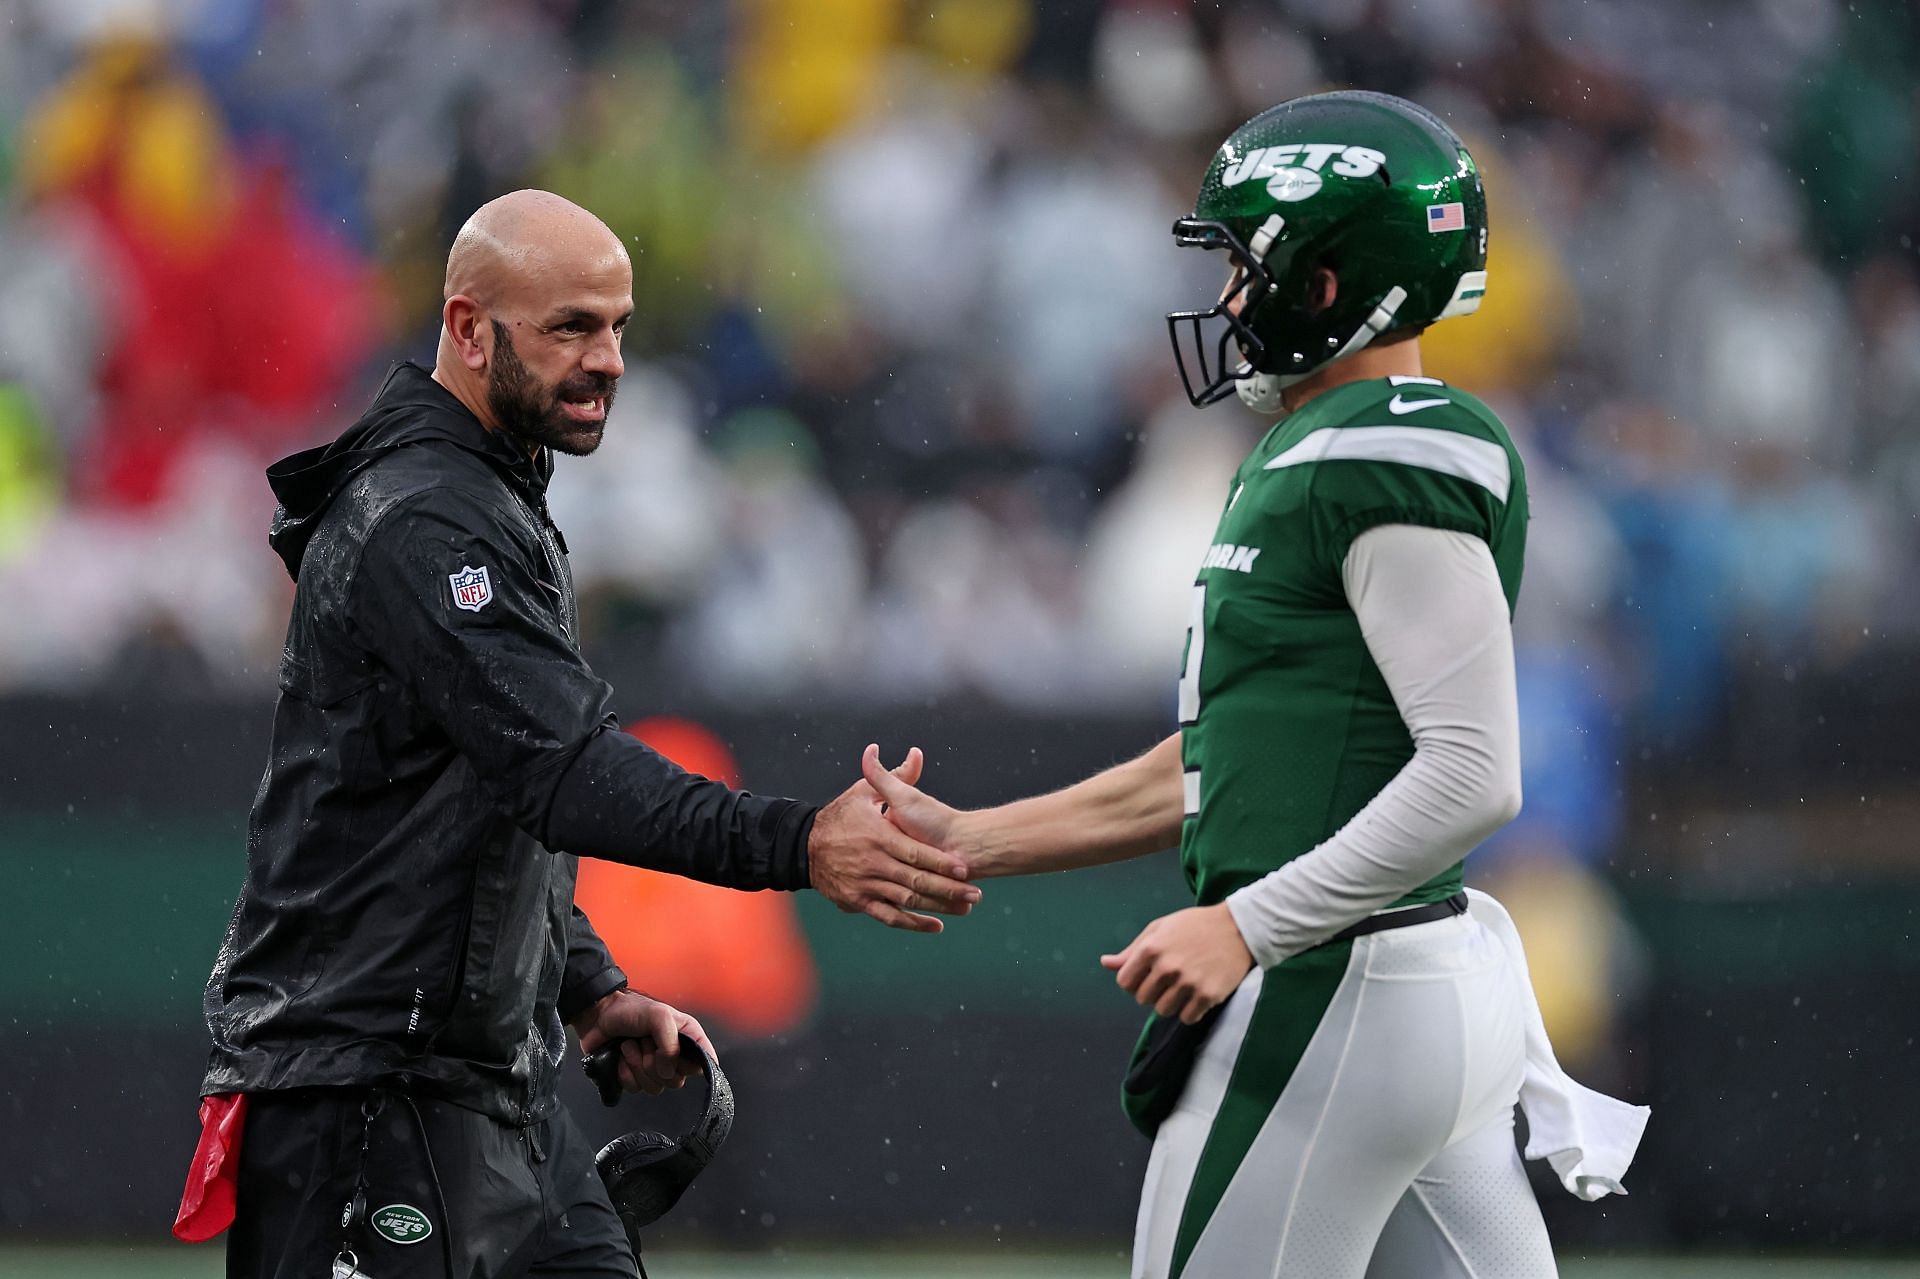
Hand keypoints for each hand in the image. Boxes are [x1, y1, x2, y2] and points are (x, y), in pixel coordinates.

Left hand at [574, 989, 711, 1094]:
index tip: (672, 1052)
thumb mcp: (659, 1016)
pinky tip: (621, 1057)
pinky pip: (635, 1089)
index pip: (700, 1064)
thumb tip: (668, 1071)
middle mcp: (672, 1055)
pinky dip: (625, 1073)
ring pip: (655, 1087)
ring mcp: (653, 1068)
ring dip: (637, 1065)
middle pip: (675, 1081)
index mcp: (686, 1038)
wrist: (598, 1015)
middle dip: (654, 1063)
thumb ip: (672, 1044)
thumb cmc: (630, 1009)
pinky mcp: (634, 1077)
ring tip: (630, 1045)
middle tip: (644, 1042)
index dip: (685, 1064)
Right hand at [809, 745, 979, 933]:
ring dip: (937, 907)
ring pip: (907, 901)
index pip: (917, 854)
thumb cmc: (839, 816)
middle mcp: (873, 863)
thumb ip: (892, 776)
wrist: (805, 845)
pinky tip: (936, 926)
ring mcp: (866, 885)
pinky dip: (913, 923)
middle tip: (975, 895)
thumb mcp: (862, 793)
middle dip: (948, 890)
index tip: (964, 869)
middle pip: (916, 881)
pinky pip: (889, 916)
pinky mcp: (859, 902)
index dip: (942, 863)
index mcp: (879, 837)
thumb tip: (915, 753)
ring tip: (964, 909)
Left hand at [1101, 904, 1253, 1024]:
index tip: (1146, 976)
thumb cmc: (1194, 925)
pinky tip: (1196, 995)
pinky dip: (1190, 1011)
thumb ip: (1132, 950)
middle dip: (1152, 992)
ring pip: (1163, 1011)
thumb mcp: (1160, 928)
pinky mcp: (1207, 995)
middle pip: (1142, 999)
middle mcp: (1167, 967)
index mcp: (1151, 948)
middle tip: (1169, 980)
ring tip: (1183, 987)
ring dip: (1170, 1003)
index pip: (1125, 982)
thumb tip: (1105, 963)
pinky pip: (1187, 1018)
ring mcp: (1187, 983)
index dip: (1133, 981)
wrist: (1238, 927)